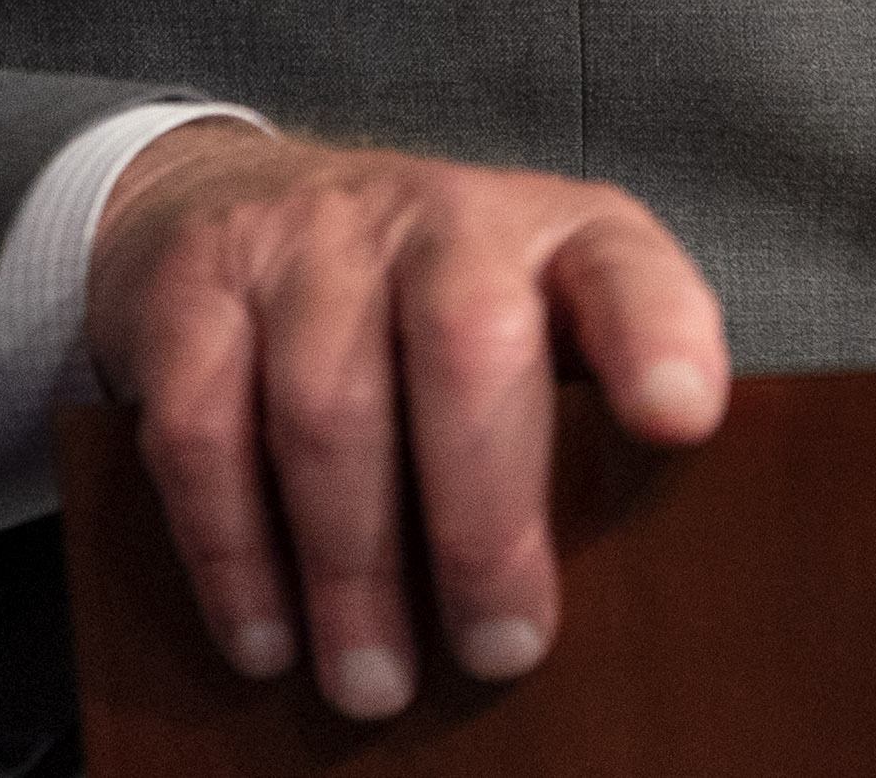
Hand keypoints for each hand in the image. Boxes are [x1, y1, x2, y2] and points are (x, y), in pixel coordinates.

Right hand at [85, 125, 729, 719]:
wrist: (236, 194)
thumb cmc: (421, 308)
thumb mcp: (532, 324)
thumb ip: (581, 420)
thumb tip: (617, 594)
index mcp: (552, 233)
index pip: (622, 265)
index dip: (656, 334)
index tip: (681, 420)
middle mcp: (436, 217)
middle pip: (470, 345)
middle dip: (484, 520)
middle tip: (498, 650)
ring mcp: (307, 241)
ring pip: (330, 404)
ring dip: (354, 568)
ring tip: (373, 681)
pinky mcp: (194, 289)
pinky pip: (205, 430)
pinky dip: (234, 552)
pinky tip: (266, 636)